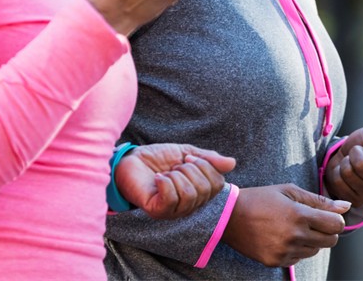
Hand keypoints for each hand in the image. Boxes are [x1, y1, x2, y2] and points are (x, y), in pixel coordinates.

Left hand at [115, 144, 235, 219]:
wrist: (131, 159)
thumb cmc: (157, 158)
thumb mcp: (186, 152)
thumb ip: (208, 159)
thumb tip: (232, 163)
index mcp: (199, 191)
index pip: (217, 184)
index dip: (205, 166)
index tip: (187, 158)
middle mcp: (189, 204)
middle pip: (204, 189)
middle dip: (189, 169)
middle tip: (173, 166)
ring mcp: (174, 210)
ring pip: (189, 194)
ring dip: (176, 176)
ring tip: (165, 174)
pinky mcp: (158, 211)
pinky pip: (171, 199)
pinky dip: (165, 183)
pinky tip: (157, 178)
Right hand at [222, 184, 350, 267]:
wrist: (229, 216)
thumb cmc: (261, 199)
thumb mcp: (289, 191)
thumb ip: (319, 200)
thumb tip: (346, 206)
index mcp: (299, 215)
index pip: (336, 225)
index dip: (335, 219)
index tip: (327, 215)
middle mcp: (294, 235)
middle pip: (331, 241)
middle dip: (327, 231)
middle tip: (311, 221)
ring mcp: (284, 251)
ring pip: (315, 250)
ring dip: (311, 240)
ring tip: (293, 227)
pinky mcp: (276, 261)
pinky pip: (299, 258)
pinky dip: (297, 249)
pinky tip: (282, 237)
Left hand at [324, 123, 362, 207]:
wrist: (348, 154)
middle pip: (362, 165)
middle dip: (355, 152)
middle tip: (358, 151)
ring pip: (348, 173)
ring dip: (346, 161)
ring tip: (351, 161)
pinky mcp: (353, 201)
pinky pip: (337, 182)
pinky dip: (337, 172)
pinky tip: (344, 172)